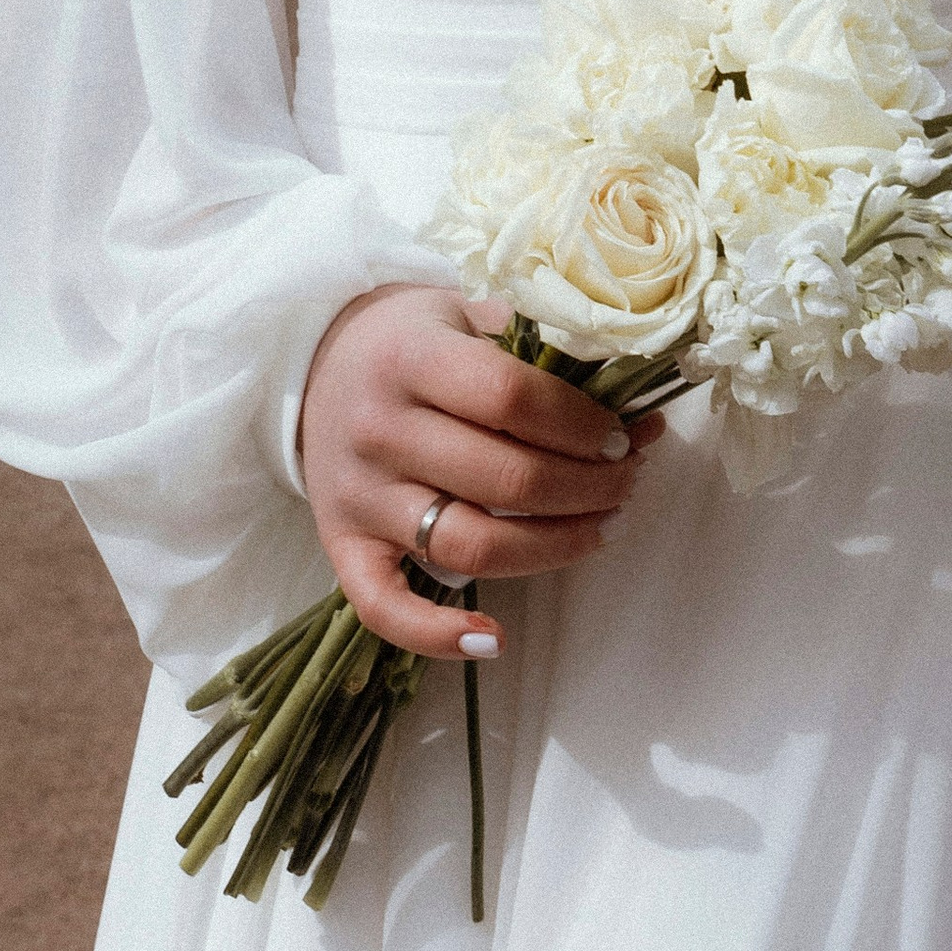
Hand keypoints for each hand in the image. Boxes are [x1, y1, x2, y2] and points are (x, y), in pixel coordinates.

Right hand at [297, 283, 662, 664]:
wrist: (319, 364)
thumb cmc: (414, 339)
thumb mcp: (466, 311)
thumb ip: (539, 344)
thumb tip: (632, 395)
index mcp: (411, 358)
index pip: (510, 396)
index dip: (579, 424)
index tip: (620, 435)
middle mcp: (380, 430)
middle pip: (504, 479)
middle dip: (587, 487)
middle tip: (627, 479)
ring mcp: (359, 496)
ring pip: (469, 547)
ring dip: (553, 548)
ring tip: (603, 527)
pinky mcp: (343, 548)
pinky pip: (385, 609)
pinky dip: (438, 635)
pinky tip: (494, 638)